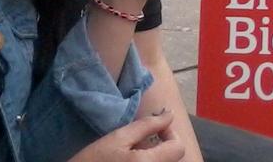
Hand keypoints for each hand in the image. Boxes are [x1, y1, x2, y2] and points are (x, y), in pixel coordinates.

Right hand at [68, 112, 184, 161]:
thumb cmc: (93, 161)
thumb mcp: (118, 138)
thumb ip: (146, 126)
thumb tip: (169, 115)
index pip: (179, 147)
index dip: (170, 134)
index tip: (154, 129)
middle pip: (174, 157)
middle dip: (163, 145)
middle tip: (142, 140)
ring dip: (156, 155)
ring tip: (134, 152)